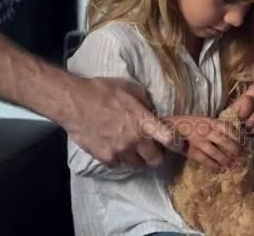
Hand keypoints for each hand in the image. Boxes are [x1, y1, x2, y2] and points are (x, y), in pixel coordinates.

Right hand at [64, 77, 183, 167]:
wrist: (74, 102)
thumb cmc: (102, 91)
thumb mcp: (130, 89)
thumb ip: (144, 102)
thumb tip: (151, 109)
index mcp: (143, 120)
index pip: (168, 138)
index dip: (177, 144)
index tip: (179, 145)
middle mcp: (134, 138)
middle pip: (155, 159)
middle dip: (157, 156)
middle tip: (154, 150)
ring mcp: (119, 150)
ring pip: (137, 165)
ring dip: (139, 160)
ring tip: (135, 152)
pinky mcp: (105, 157)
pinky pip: (118, 164)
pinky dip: (119, 160)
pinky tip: (116, 151)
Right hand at [165, 115, 243, 170]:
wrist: (170, 128)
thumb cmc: (189, 123)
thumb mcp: (203, 119)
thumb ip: (215, 126)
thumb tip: (231, 134)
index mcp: (210, 121)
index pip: (227, 128)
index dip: (238, 136)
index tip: (244, 142)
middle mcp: (205, 131)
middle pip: (224, 141)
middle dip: (235, 149)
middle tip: (241, 156)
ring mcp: (198, 142)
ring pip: (216, 152)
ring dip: (225, 160)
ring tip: (232, 165)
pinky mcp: (191, 151)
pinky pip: (205, 160)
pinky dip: (213, 165)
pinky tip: (219, 169)